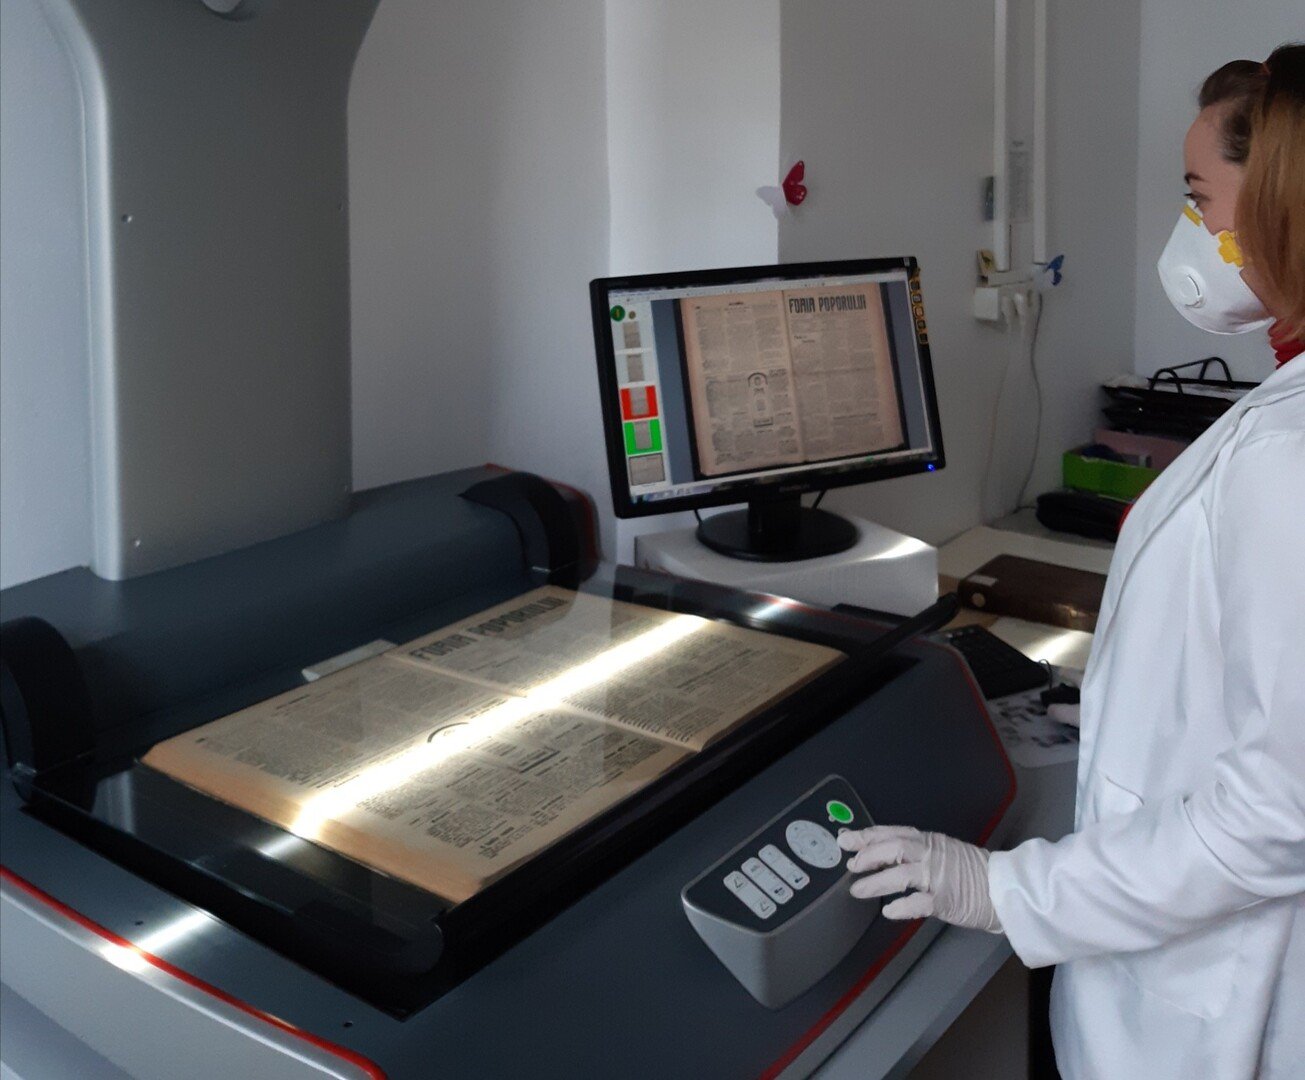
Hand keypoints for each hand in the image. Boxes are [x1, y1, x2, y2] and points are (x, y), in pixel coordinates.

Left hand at [839, 825, 1002, 932]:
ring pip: (900, 875)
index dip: (867, 835)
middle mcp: (931, 854)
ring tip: (858, 890)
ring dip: (875, 882)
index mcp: (929, 840)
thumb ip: (914, 850)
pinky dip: (901, 906)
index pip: (892, 832)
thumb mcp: (941, 850)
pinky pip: (919, 902)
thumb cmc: (970, 871)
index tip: (846, 839)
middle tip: (851, 865)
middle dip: (867, 855)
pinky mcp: (946, 900)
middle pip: (893, 848)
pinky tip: (888, 911)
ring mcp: (938, 877)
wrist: (1003, 888)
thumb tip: (878, 853)